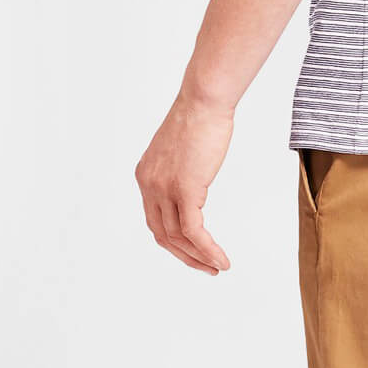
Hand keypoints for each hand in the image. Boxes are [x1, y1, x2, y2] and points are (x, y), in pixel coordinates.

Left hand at [134, 91, 234, 274]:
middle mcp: (149, 184)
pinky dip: (207, 250)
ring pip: (178, 237)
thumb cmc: (200, 114)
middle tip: (204, 267)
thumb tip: (193, 179)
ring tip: (217, 267)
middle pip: (162, 234)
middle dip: (184, 255)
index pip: (155, 219)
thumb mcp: (182, 148)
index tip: (192, 249)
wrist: (204, 99)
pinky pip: (194, 232)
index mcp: (146, 175)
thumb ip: (181, 168)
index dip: (173, 240)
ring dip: (198, 257)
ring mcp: (164, 188)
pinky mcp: (184, 190)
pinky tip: (221, 259)